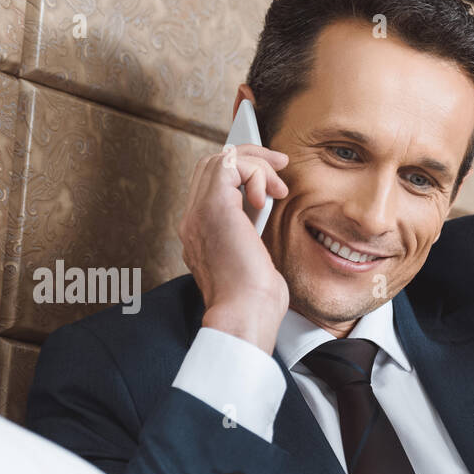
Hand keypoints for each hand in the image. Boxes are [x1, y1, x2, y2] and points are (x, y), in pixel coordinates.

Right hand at [178, 143, 290, 352]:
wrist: (245, 315)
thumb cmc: (255, 302)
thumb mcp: (253, 263)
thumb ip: (249, 238)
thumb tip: (260, 222)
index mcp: (200, 233)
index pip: (211, 185)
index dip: (240, 173)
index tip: (270, 181)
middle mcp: (193, 220)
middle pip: (211, 165)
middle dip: (249, 158)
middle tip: (279, 166)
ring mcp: (198, 214)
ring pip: (219, 160)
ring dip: (256, 164)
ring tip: (279, 187)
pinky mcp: (214, 208)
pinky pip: (230, 166)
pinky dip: (255, 172)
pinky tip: (268, 196)